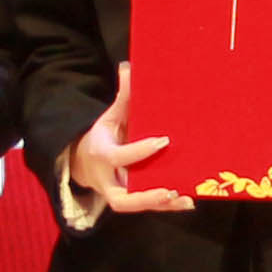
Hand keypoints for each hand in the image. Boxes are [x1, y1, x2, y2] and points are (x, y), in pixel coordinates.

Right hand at [67, 63, 192, 215]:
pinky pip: (145, 206)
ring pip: (135, 205)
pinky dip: (166, 205)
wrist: (84, 162)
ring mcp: (117, 193)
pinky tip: (188, 201)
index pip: (119, 156)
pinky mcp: (128, 200)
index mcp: (102, 154)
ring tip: (185, 199)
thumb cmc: (104, 136)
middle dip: (145, 196)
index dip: (140, 151)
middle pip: (122, 197)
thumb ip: (122, 98)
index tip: (164, 141)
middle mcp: (108, 179)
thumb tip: (129, 66)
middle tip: (170, 190)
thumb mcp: (109, 117)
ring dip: (159, 204)